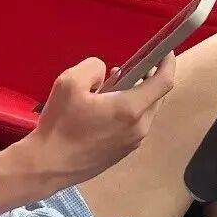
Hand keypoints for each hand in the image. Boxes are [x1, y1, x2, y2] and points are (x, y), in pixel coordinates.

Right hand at [30, 54, 175, 186]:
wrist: (48, 165)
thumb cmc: (59, 124)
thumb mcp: (69, 82)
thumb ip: (93, 68)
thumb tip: (105, 73)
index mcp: (130, 109)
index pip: (163, 82)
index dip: (167, 62)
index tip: (165, 50)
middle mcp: (138, 127)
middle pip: (157, 97)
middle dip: (149, 78)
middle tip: (129, 67)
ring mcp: (133, 143)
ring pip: (146, 111)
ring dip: (137, 95)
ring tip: (111, 88)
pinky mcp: (123, 152)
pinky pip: (136, 125)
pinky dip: (129, 111)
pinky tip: (105, 109)